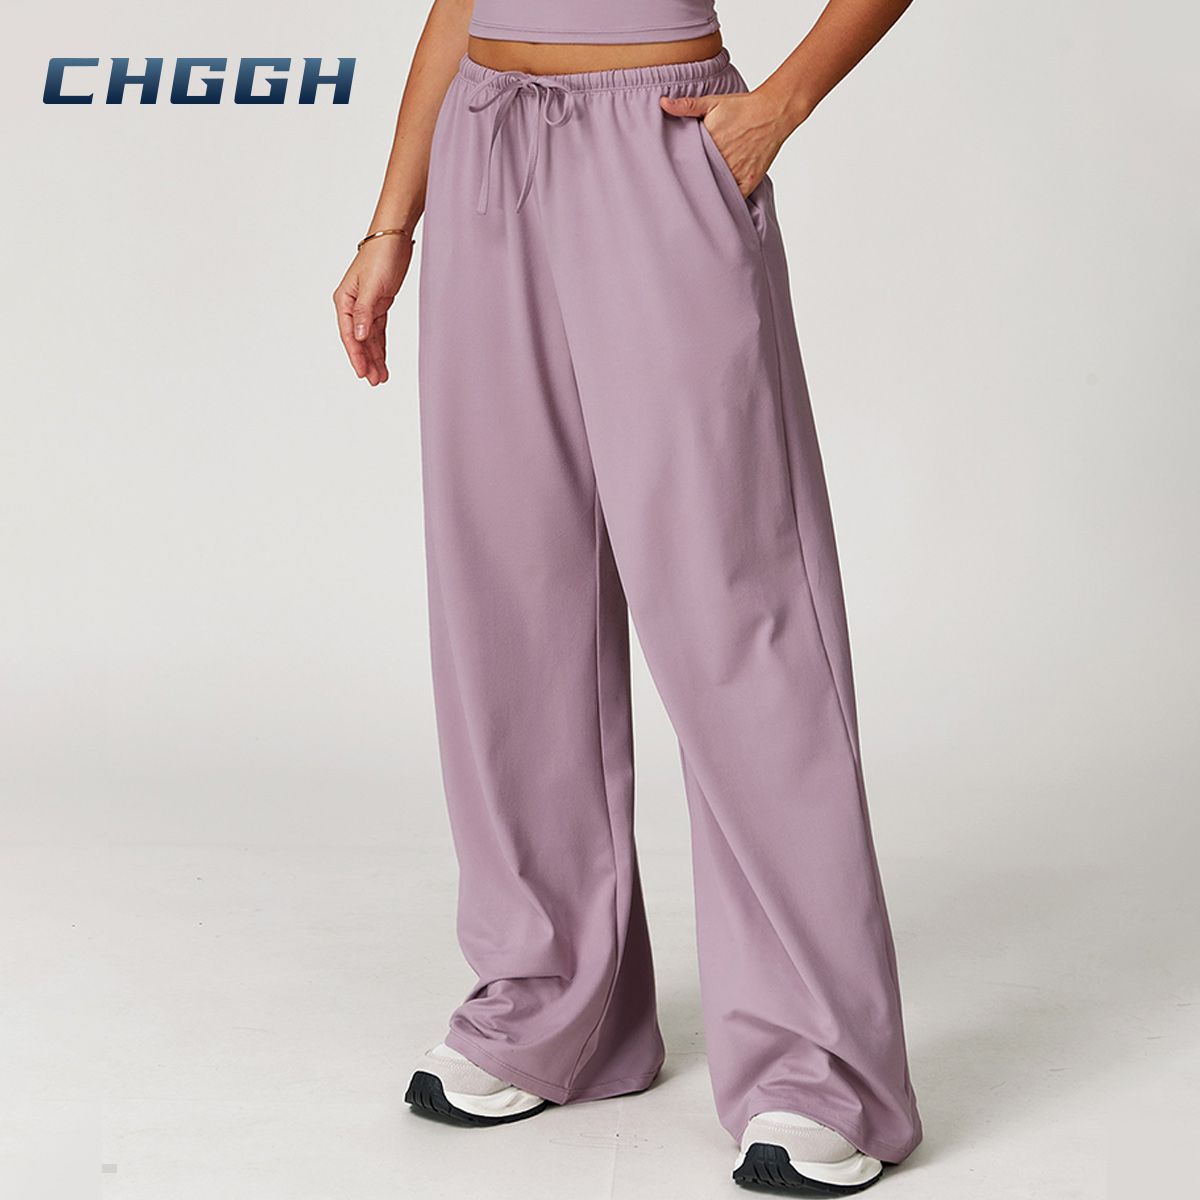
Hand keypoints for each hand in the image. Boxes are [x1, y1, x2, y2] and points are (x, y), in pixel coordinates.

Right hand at [333, 235, 414, 386]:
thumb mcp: (373, 286)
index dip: (356, 355)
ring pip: (369, 338)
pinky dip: (381, 345)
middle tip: (375, 381)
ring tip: (381, 377)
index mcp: (345, 300)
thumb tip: (358, 337)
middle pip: (359, 340)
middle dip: (367, 361)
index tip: (362, 373)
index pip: (349, 334)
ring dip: (375, 357)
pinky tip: (383, 359)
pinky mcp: (379, 304)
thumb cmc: (381, 256)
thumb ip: (365, 312)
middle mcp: (353, 305)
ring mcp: (366, 306)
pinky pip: (378, 331)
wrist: (394, 238)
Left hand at [659, 89, 791, 198]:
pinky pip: (734, 199)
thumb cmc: (742, 107)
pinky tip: (717, 203)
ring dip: (708, 195)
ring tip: (697, 200)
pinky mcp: (749, 181)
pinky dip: (727, 201)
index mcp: (709, 144)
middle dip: (692, 184)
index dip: (680, 171)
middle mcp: (723, 161)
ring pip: (717, 191)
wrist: (772, 112)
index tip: (672, 175)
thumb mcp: (712, 102)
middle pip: (701, 180)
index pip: (688, 164)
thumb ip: (687, 105)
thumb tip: (663, 103)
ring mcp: (737, 173)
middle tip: (680, 192)